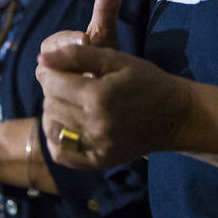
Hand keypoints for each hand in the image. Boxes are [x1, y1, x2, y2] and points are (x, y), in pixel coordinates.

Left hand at [36, 0, 190, 167]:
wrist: (175, 116)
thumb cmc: (147, 81)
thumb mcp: (117, 59)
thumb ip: (78, 56)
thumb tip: (42, 58)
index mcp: (99, 96)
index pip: (52, 83)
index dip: (49, 71)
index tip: (56, 67)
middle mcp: (95, 124)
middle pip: (50, 105)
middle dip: (53, 90)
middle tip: (68, 83)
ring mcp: (97, 146)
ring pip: (52, 128)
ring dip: (54, 112)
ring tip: (70, 102)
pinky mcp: (99, 161)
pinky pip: (62, 154)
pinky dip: (57, 139)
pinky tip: (68, 125)